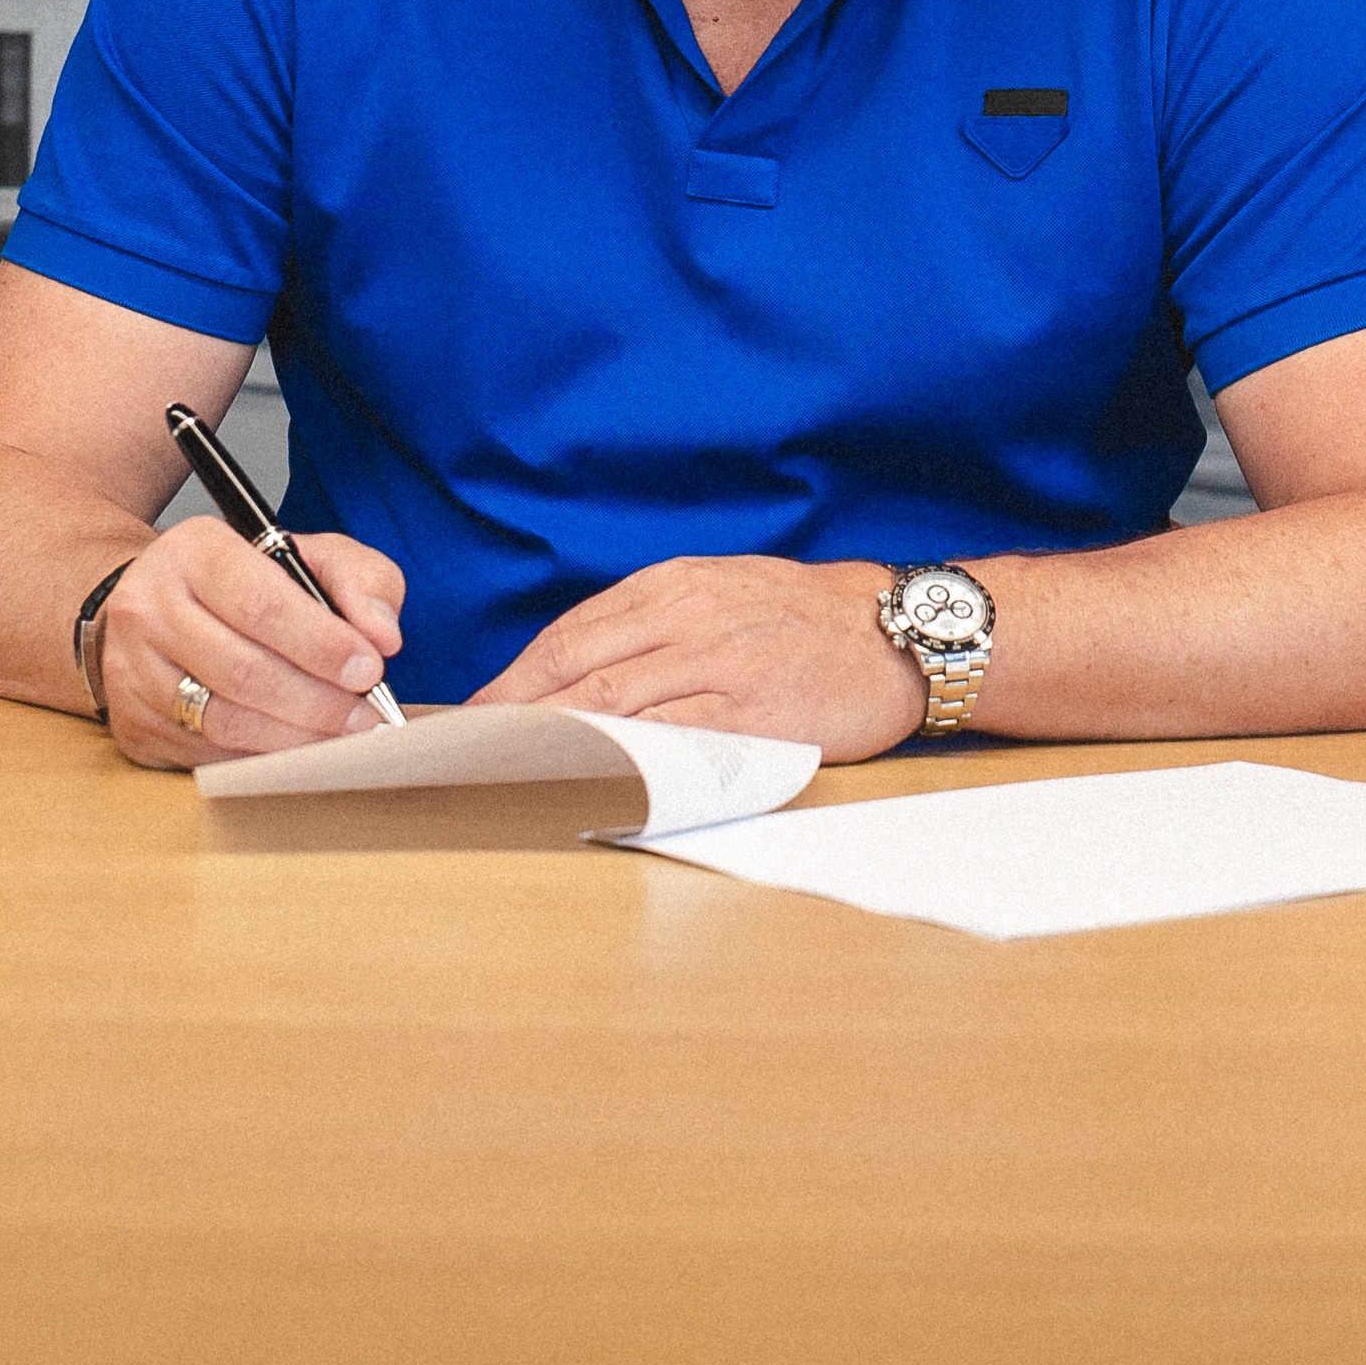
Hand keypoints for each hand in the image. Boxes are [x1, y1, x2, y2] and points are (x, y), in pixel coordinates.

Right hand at [87, 518, 404, 769]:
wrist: (156, 603)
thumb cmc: (244, 582)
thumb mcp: (308, 556)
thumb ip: (360, 580)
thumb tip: (382, 635)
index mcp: (193, 551)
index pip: (260, 605)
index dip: (321, 644)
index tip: (368, 668)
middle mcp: (148, 607)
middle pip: (243, 671)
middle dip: (318, 702)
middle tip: (365, 716)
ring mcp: (132, 671)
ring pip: (224, 722)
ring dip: (295, 738)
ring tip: (341, 736)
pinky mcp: (134, 723)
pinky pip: (208, 755)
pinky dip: (263, 758)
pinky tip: (297, 746)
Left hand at [472, 558, 922, 759]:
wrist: (895, 633)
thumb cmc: (802, 619)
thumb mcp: (721, 590)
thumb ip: (654, 619)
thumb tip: (578, 662)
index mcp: (674, 585)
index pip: (572, 632)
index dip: (516, 676)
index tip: (477, 711)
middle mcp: (689, 619)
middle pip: (579, 667)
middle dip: (516, 711)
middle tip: (470, 749)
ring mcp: (720, 667)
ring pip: (615, 703)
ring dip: (553, 739)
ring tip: (509, 769)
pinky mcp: (752, 714)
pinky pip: (670, 740)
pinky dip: (620, 760)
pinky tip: (585, 779)